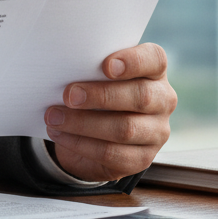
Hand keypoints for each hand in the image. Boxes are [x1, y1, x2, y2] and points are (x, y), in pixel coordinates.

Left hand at [44, 43, 175, 181]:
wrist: (94, 133)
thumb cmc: (94, 90)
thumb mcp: (95, 74)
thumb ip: (90, 68)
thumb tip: (63, 65)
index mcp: (154, 71)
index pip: (155, 59)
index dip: (134, 61)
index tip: (106, 65)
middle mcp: (163, 100)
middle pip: (141, 97)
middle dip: (101, 96)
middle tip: (69, 95)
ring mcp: (157, 132)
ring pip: (125, 129)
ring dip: (84, 123)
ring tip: (54, 117)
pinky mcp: (142, 159)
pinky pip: (112, 154)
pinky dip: (81, 144)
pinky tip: (60, 134)